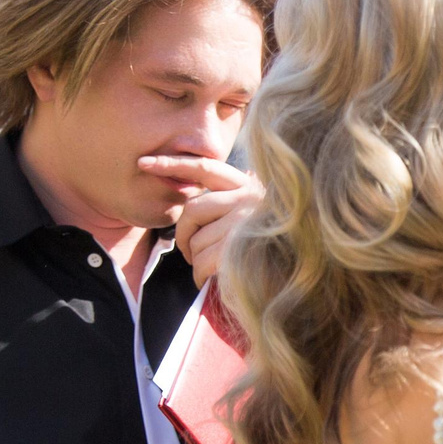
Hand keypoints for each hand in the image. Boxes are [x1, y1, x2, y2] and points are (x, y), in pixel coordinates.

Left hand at [140, 155, 263, 284]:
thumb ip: (225, 204)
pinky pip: (203, 260)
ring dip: (195, 260)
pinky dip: (199, 275)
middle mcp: (250, 199)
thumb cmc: (270, 251)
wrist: (298, 280)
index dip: (172, 164)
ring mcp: (247, 223)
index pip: (204, 168)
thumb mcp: (250, 218)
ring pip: (196, 239)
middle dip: (183, 234)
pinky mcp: (241, 248)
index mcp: (249, 186)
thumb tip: (187, 203)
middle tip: (188, 252)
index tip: (143, 163)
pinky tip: (208, 280)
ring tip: (208, 270)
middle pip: (193, 209)